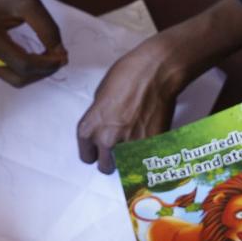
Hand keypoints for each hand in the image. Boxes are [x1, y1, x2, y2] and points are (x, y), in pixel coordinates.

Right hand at [0, 0, 66, 81]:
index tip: (64, 56)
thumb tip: (61, 56)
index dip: (47, 64)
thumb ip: (47, 30)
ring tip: (49, 56)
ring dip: (36, 72)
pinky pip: (10, 73)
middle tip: (60, 57)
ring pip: (15, 80)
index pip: (24, 65)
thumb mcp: (30, 5)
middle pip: (20, 78)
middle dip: (43, 71)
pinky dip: (27, 69)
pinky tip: (36, 56)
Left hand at [75, 33, 192, 171]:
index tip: (102, 149)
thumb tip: (103, 129)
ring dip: (131, 160)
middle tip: (122, 148)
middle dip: (113, 159)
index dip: (96, 152)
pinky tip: (150, 138)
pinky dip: (148, 154)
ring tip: (137, 144)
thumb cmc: (127, 75)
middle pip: (105, 167)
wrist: (155, 72)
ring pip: (127, 168)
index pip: (86, 156)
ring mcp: (128, 146)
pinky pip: (146, 160)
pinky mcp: (151, 146)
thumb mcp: (100, 96)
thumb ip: (99, 119)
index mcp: (88, 128)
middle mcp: (105, 141)